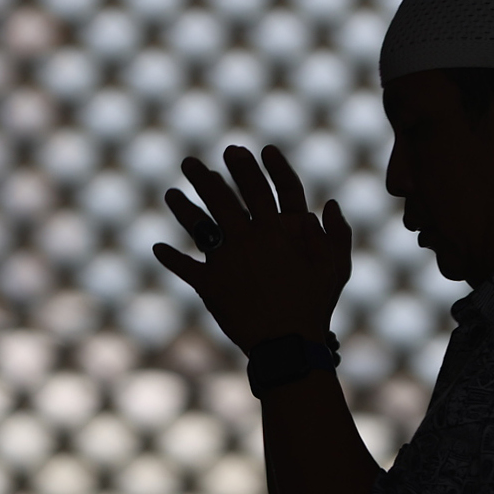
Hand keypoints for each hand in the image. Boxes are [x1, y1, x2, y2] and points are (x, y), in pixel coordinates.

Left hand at [153, 144, 352, 357]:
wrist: (287, 343)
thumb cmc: (314, 306)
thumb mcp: (336, 268)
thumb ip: (336, 235)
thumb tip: (328, 205)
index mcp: (277, 231)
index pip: (261, 189)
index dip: (251, 167)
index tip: (239, 150)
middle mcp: (248, 240)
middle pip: (223, 200)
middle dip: (205, 178)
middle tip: (190, 162)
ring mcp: (226, 262)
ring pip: (200, 227)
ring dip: (183, 208)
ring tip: (171, 193)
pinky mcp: (210, 287)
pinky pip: (187, 269)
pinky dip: (172, 259)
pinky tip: (157, 248)